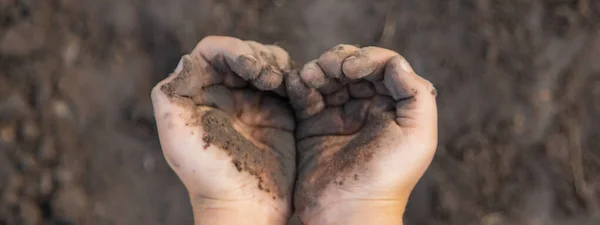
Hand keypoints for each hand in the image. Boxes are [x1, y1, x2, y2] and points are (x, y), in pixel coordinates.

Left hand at [151, 36, 294, 224]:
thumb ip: (171, 92)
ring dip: (276, 64)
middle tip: (268, 76)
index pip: (213, 52)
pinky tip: (292, 88)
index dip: (232, 49)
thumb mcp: (176, 133)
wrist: (245, 206)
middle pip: (243, 53)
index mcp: (200, 94)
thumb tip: (189, 59)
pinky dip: (293, 78)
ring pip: (268, 63)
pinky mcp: (280, 114)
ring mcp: (254, 103)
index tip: (249, 66)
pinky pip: (289, 84)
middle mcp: (226, 95)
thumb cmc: (208, 173)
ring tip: (279, 82)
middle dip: (258, 56)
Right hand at [288, 45, 437, 224]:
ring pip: (328, 76)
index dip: (366, 59)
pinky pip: (305, 95)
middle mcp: (366, 108)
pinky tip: (297, 83)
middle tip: (327, 67)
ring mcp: (337, 115)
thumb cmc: (386, 178)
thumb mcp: (417, 137)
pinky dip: (299, 84)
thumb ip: (416, 95)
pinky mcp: (312, 125)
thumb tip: (396, 64)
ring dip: (317, 68)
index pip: (382, 66)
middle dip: (338, 60)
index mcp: (393, 107)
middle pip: (352, 66)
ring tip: (309, 75)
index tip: (351, 70)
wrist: (348, 212)